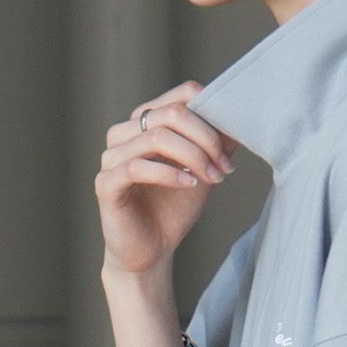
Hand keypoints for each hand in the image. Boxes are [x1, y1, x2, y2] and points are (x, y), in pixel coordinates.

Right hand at [96, 80, 236, 276]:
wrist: (151, 251)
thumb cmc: (173, 209)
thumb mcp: (203, 171)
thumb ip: (217, 145)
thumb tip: (240, 120)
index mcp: (146, 122)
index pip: (181, 95)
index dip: (211, 115)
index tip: (230, 145)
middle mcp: (124, 133)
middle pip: (171, 113)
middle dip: (206, 139)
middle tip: (224, 168)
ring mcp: (112, 157)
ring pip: (155, 137)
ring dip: (193, 157)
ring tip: (212, 178)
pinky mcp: (106, 183)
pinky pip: (137, 167)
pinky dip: (169, 173)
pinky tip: (188, 184)